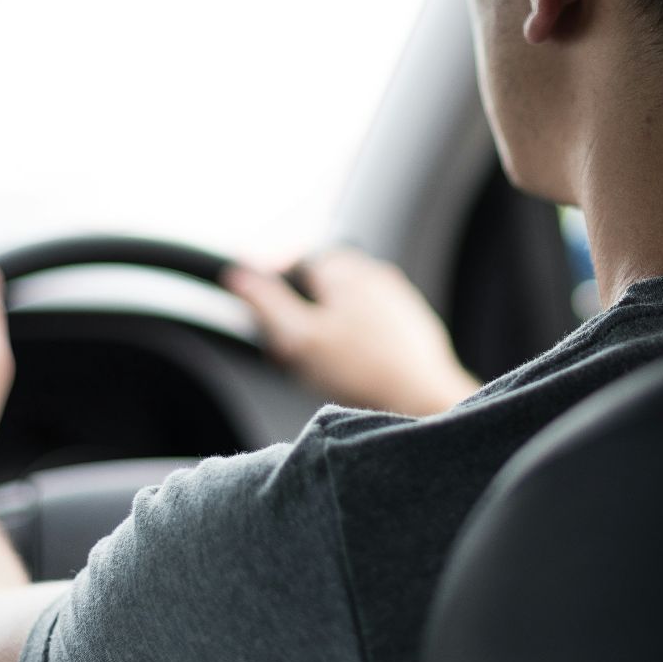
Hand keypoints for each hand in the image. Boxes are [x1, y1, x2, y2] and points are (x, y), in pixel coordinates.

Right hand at [224, 249, 478, 416]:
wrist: (424, 400)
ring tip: (320, 365)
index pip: (293, 262)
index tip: (263, 316)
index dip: (271, 288)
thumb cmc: (363, 372)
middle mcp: (373, 274)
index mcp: (344, 269)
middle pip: (319, 286)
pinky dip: (354, 341)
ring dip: (326, 329)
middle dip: (300, 313)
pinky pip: (370, 325)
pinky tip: (352, 370)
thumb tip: (238, 275)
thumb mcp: (298, 338)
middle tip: (290, 350)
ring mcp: (396, 297)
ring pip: (344, 306)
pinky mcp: (411, 323)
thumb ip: (265, 302)